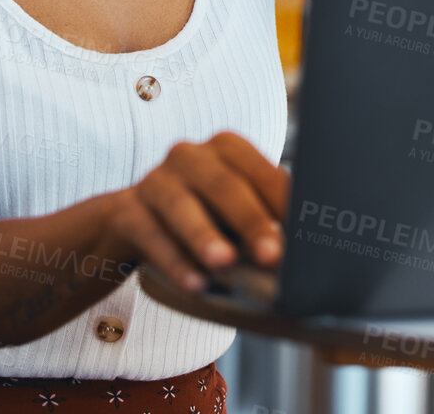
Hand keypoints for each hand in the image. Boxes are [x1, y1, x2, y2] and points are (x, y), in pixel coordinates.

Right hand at [104, 132, 288, 290]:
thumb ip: (266, 219)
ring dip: (206, 236)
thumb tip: (308, 253)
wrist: (129, 222)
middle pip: (225, 186)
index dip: (283, 202)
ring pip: (182, 207)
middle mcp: (189, 155)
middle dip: (251, 221)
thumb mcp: (233, 210)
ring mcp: (154, 180)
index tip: (304, 234)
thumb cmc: (202, 214)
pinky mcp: (125, 210)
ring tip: (225, 263)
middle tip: (273, 255)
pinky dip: (174, 261)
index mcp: (226, 148)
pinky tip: (194, 284)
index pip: (261, 172)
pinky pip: (150, 235)